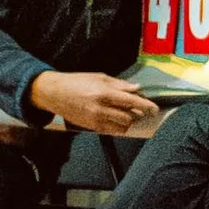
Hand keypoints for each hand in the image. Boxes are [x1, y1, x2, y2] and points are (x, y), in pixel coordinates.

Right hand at [29, 69, 155, 135]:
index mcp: (104, 93)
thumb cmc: (76, 82)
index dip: (146, 106)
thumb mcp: (100, 77)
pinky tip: (115, 117)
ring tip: (124, 112)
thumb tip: (137, 88)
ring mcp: (95, 120)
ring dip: (128, 120)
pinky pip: (112, 131)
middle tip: (136, 106)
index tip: (154, 109)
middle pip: (129, 117)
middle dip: (136, 112)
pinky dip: (118, 126)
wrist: (54, 93)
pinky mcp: (91, 127)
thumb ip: (120, 84)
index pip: (132, 102)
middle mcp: (101, 109)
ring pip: (122, 126)